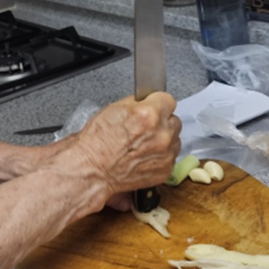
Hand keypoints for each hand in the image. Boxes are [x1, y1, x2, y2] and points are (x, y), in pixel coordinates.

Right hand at [71, 93, 180, 207]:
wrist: (93, 169)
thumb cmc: (98, 142)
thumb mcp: (115, 108)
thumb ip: (138, 102)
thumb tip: (148, 100)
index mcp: (149, 115)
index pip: (169, 99)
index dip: (158, 103)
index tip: (154, 106)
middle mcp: (161, 134)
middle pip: (175, 120)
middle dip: (162, 121)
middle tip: (146, 126)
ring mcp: (165, 154)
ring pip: (175, 139)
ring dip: (164, 138)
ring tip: (145, 143)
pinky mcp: (165, 169)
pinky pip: (171, 156)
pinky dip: (161, 155)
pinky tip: (145, 155)